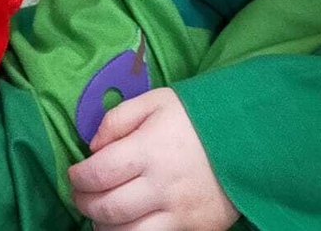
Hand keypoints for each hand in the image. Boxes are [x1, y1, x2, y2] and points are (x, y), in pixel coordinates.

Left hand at [68, 88, 239, 230]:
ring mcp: (180, 213)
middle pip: (109, 209)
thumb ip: (117, 119)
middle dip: (85, 204)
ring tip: (99, 218)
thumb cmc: (195, 118)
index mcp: (148, 150)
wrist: (246, 141)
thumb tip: (93, 147)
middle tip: (79, 196)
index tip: (74, 175)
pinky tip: (126, 227)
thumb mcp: (154, 102)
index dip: (79, 177)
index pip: (99, 173)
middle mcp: (161, 186)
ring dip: (105, 229)